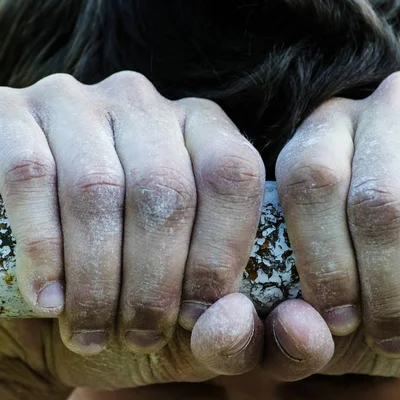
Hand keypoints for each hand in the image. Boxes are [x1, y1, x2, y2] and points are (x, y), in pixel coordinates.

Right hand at [0, 71, 265, 389]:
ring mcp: (77, 102)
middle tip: (141, 334)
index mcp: (204, 131)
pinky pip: (29, 177)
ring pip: (97, 187)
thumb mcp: (189, 312)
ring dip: (97, 276)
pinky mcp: (11, 113)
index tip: (197, 315)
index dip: (218, 252)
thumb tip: (231, 321)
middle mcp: (145, 105)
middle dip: (154, 279)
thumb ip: (229, 324)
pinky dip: (42, 249)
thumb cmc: (131, 290)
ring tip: (93, 330)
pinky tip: (50, 299)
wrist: (48, 283)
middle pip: (164, 188)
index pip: (232, 174)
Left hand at [262, 71, 399, 396]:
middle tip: (397, 342)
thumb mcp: (351, 302)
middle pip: (378, 199)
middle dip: (387, 288)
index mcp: (334, 127)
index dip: (323, 259)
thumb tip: (295, 329)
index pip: (310, 180)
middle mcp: (394, 101)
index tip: (342, 322)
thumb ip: (303, 324)